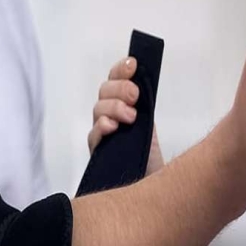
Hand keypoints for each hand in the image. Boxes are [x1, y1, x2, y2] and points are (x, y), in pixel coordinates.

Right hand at [88, 56, 164, 175]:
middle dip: (119, 88)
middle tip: (134, 95)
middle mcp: (110, 114)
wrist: (152, 182)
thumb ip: (146, 102)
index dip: (122, 69)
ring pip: (99, 108)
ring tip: (131, 117)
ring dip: (114, 107)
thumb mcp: (151, 122)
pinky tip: (112, 127)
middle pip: (105, 90)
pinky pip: (93, 134)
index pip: (116, 79)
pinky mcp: (98, 150)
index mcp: (124, 103)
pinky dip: (102, 127)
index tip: (133, 64)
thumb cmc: (151, 154)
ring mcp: (103, 132)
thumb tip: (147, 77)